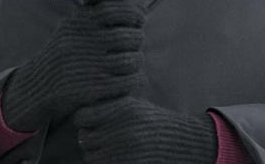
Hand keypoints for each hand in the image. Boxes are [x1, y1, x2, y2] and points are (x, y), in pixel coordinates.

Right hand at [0, 0, 145, 131]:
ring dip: (138, 60)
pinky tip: (133, 78)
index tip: (140, 18)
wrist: (35, 87)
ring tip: (134, 60)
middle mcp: (83, 43)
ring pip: (132, 60)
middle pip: (128, 36)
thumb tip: (139, 9)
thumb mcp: (69, 29)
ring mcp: (89, 67)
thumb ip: (97, 17)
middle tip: (136, 42)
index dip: (133, 13)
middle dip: (138, 38)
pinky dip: (136, 80)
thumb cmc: (61, 56)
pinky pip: (128, 82)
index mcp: (77, 24)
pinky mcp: (93, 89)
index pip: (114, 10)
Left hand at [74, 96, 217, 162]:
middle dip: (89, 140)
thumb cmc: (155, 123)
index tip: (89, 124)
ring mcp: (124, 149)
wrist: (183, 143)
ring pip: (91, 157)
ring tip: (108, 151)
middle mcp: (121, 128)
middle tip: (99, 140)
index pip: (82, 116)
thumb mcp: (135, 106)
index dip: (83, 121)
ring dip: (95, 155)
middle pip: (84, 138)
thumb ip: (110, 106)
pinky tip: (115, 159)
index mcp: (122, 109)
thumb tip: (82, 114)